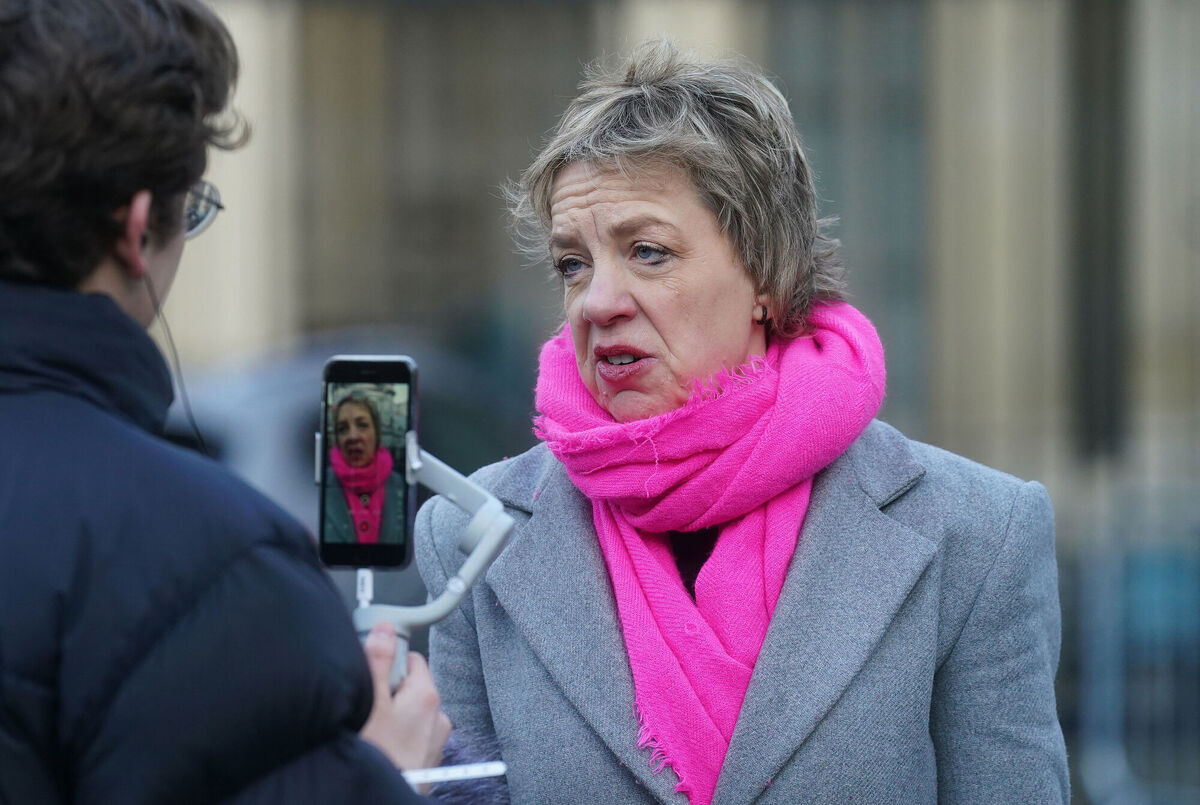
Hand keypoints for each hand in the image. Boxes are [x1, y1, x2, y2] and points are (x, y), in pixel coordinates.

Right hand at [359, 623, 452, 781]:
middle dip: (388, 690)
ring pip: (409, 711)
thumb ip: (378, 661)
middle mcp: (438, 717)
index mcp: (428, 697)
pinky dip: (397, 734)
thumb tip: (385, 631)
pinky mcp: (428, 758)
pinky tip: (380, 745)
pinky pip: (411, 733)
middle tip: (368, 706)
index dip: (389, 661)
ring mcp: (435, 740)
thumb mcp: (369, 702)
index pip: (412, 658)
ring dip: (392, 714)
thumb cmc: (377, 756)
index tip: (372, 673)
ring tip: (372, 730)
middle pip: (410, 685)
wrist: (379, 795)